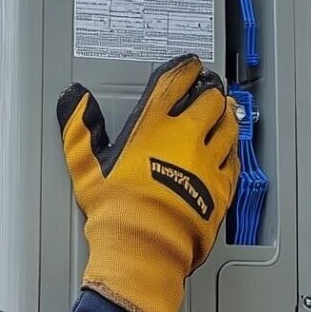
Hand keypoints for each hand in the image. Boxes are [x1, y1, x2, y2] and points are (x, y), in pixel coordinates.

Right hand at [57, 54, 239, 311]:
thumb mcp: (85, 166)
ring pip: (228, 127)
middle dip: (210, 90)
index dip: (184, 69)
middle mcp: (185, 139)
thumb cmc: (115, 209)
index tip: (190, 65)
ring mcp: (207, 163)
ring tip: (226, 109)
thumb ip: (80, 128)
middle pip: (209, 102)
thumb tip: (75, 99)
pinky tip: (231, 148)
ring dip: (227, 114)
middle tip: (210, 87)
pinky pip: (234, 160)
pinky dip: (233, 149)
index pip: (174, 85)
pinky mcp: (221, 188)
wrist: (145, 246)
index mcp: (153, 128)